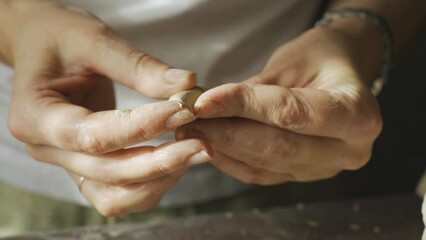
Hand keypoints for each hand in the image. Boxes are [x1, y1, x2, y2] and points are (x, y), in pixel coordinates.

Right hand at [6, 1, 211, 215]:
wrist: (42, 45)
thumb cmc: (61, 37)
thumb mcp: (95, 41)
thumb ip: (139, 66)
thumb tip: (188, 86)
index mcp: (36, 116)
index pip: (94, 136)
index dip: (144, 127)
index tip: (184, 111)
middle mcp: (47, 148)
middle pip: (108, 172)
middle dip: (160, 161)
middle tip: (202, 144)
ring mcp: (67, 163)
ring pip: (116, 195)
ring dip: (158, 179)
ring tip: (193, 152)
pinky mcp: (87, 167)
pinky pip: (120, 193)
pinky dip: (151, 183)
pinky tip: (175, 160)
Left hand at [176, 27, 382, 184]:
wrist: (340, 78)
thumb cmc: (321, 59)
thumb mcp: (293, 62)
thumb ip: (256, 90)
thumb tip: (207, 106)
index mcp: (358, 114)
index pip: (290, 113)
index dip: (243, 107)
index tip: (203, 101)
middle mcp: (349, 149)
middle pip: (278, 146)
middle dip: (227, 132)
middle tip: (188, 119)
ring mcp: (326, 168)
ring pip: (267, 163)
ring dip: (224, 147)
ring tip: (191, 130)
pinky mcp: (304, 175)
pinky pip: (262, 174)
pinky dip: (231, 161)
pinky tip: (208, 145)